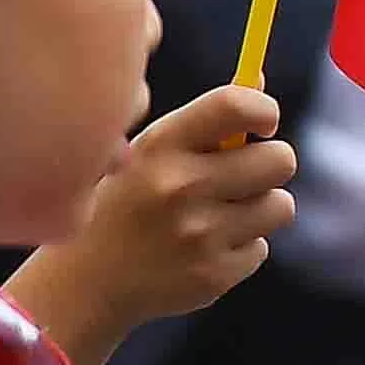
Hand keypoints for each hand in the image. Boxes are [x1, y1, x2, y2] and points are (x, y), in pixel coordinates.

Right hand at [8, 83, 296, 364]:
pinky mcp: (212, 275)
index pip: (236, 106)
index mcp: (161, 147)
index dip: (264, 111)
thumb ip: (204, 121)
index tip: (262, 125)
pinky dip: (240, 249)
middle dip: (270, 165)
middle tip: (244, 176)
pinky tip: (200, 251)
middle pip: (281, 160)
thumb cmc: (125, 204)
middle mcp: (180, 187)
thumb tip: (259, 80)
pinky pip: (260, 248)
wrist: (83, 284)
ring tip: (216, 216)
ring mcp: (198, 235)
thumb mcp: (147, 153)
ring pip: (280, 206)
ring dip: (259, 209)